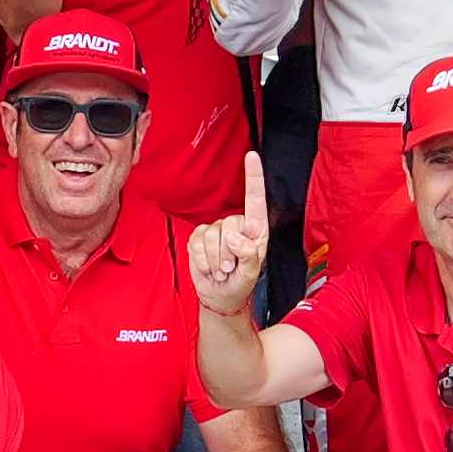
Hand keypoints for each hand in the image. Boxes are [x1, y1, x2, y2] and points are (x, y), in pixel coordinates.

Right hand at [188, 156, 270, 312]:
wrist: (220, 296)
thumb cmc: (241, 282)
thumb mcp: (251, 273)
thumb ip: (248, 254)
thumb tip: (233, 237)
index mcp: (256, 229)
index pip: (255, 199)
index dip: (253, 176)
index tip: (252, 155)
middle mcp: (237, 225)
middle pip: (229, 224)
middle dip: (227, 252)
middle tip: (230, 269)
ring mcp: (216, 230)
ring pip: (211, 234)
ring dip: (215, 259)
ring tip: (221, 270)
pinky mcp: (199, 237)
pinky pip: (197, 241)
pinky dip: (202, 259)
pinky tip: (208, 268)